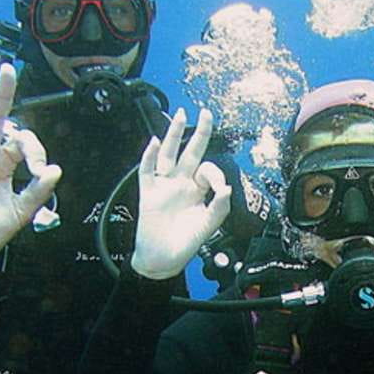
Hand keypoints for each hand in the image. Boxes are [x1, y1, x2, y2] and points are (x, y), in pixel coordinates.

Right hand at [131, 108, 230, 278]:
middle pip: (190, 152)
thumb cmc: (185, 243)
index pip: (208, 170)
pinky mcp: (149, 193)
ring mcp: (164, 186)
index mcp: (198, 190)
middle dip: (199, 133)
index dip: (215, 174)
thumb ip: (219, 208)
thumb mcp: (207, 226)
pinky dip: (149, 157)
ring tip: (180, 115)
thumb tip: (226, 189)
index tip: (218, 189)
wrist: (162, 260)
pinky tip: (154, 143)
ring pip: (169, 155)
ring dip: (173, 135)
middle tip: (206, 113)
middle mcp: (181, 183)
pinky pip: (147, 171)